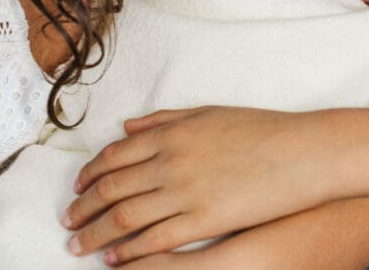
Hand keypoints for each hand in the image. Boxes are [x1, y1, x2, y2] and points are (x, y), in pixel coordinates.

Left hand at [62, 106, 342, 264]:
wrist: (301, 152)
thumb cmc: (261, 129)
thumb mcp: (209, 113)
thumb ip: (165, 119)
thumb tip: (128, 127)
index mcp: (171, 132)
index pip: (114, 155)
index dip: (90, 174)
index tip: (78, 187)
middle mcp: (171, 160)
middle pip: (111, 187)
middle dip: (83, 207)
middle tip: (67, 222)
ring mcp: (186, 190)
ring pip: (124, 216)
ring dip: (95, 233)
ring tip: (79, 245)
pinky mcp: (204, 220)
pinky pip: (154, 239)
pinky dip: (128, 251)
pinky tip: (114, 259)